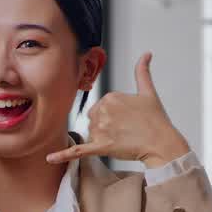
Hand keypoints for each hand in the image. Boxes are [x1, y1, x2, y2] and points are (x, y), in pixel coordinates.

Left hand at [45, 52, 189, 167]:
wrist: (162, 143)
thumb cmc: (156, 120)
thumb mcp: (148, 92)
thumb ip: (143, 71)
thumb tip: (146, 53)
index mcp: (110, 97)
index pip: (100, 106)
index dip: (113, 115)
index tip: (127, 119)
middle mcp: (103, 111)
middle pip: (93, 120)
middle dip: (106, 126)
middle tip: (126, 131)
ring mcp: (101, 130)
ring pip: (91, 134)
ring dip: (103, 139)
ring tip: (123, 139)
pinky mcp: (101, 147)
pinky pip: (78, 151)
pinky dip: (63, 155)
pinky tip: (49, 158)